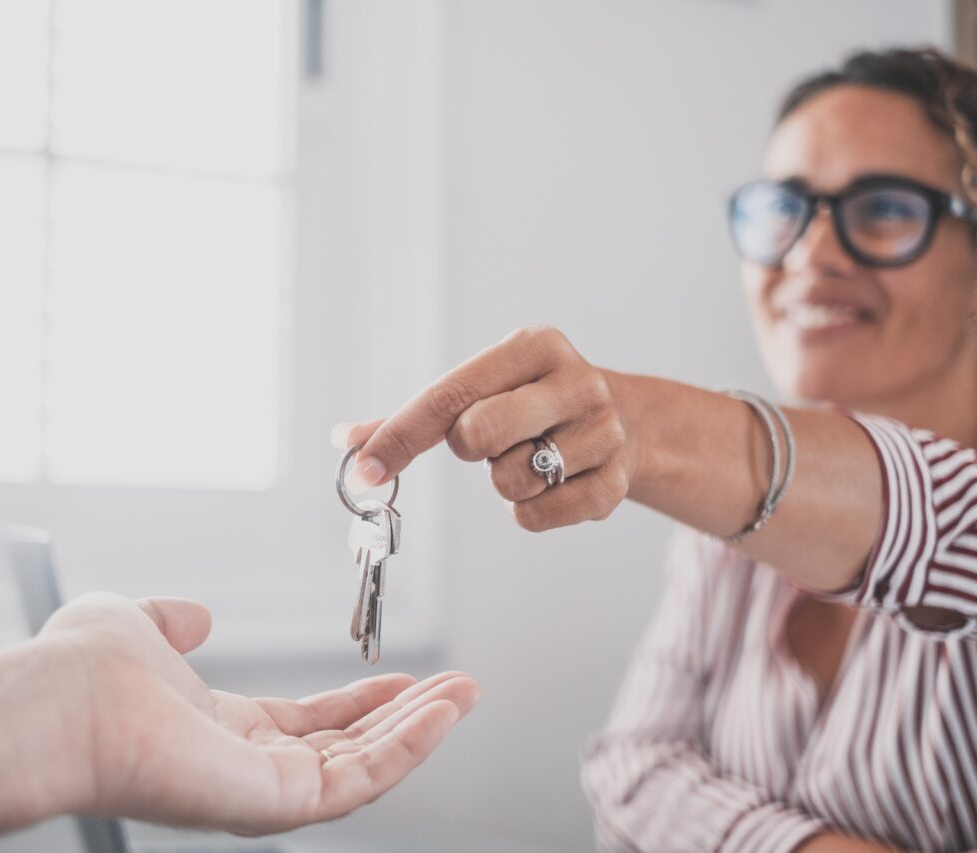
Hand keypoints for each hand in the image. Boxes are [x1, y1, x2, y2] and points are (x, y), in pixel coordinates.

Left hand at [37, 593, 478, 834]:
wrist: (62, 701)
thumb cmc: (81, 670)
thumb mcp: (137, 623)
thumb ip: (171, 621)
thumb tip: (197, 615)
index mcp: (217, 730)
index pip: (306, 724)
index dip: (358, 699)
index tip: (402, 676)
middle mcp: (244, 768)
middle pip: (346, 748)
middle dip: (406, 718)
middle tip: (457, 688)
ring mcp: (261, 792)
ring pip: (363, 769)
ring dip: (420, 731)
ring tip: (466, 694)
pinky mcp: (274, 804)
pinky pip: (358, 782)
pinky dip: (408, 748)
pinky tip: (442, 713)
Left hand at [333, 325, 630, 531]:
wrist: (631, 423)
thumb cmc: (531, 403)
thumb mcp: (483, 388)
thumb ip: (415, 416)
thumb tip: (345, 442)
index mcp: (533, 347)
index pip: (449, 395)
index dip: (399, 436)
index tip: (363, 471)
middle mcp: (575, 382)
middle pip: (477, 434)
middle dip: (468, 449)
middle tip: (485, 442)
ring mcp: (602, 432)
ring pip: (510, 481)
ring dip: (503, 482)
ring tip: (530, 458)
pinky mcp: (615, 483)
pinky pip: (538, 516)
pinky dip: (529, 512)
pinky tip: (550, 485)